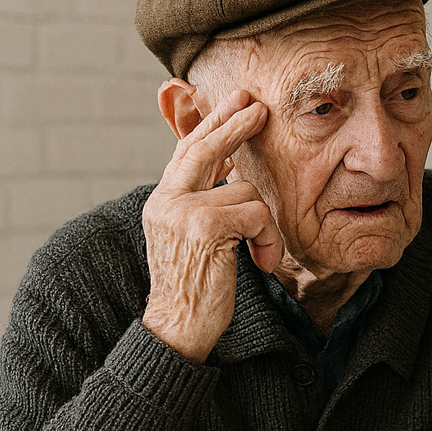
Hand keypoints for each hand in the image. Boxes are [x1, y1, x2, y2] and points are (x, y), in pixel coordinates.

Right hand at [141, 89, 280, 362]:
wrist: (177, 327)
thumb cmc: (195, 287)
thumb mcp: (195, 237)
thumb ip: (205, 201)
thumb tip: (231, 165)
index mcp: (162, 200)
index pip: (188, 151)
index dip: (212, 124)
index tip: (235, 103)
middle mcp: (166, 200)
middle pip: (206, 148)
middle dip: (235, 124)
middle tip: (259, 108)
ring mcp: (181, 211)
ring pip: (247, 191)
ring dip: (265, 226)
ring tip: (261, 254)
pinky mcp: (204, 226)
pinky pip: (257, 213)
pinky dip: (268, 239)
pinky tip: (262, 262)